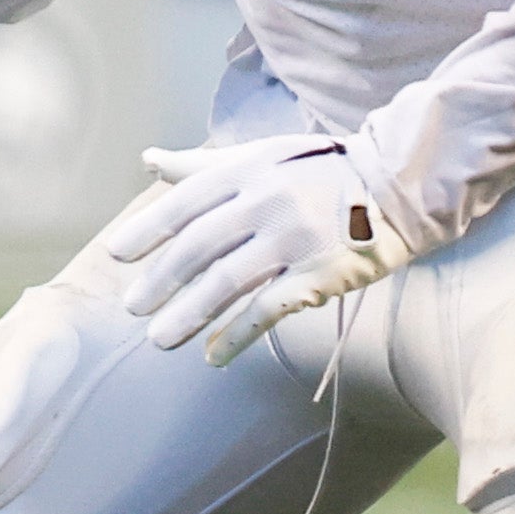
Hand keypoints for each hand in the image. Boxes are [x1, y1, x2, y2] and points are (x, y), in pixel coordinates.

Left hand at [97, 136, 406, 361]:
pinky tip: (214, 357)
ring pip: (228, 282)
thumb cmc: (322, 172)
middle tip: (132, 308)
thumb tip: (148, 159)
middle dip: (162, 280)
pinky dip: (237, 335)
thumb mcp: (262, 156)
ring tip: (160, 340)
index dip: (149, 229)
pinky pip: (268, 309)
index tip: (117, 255)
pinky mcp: (318, 274)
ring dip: (190, 314)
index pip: (187, 202)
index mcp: (249, 171)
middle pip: (201, 246)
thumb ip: (203, 165)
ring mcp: (293, 239)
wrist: (397, 187)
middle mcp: (267, 203)